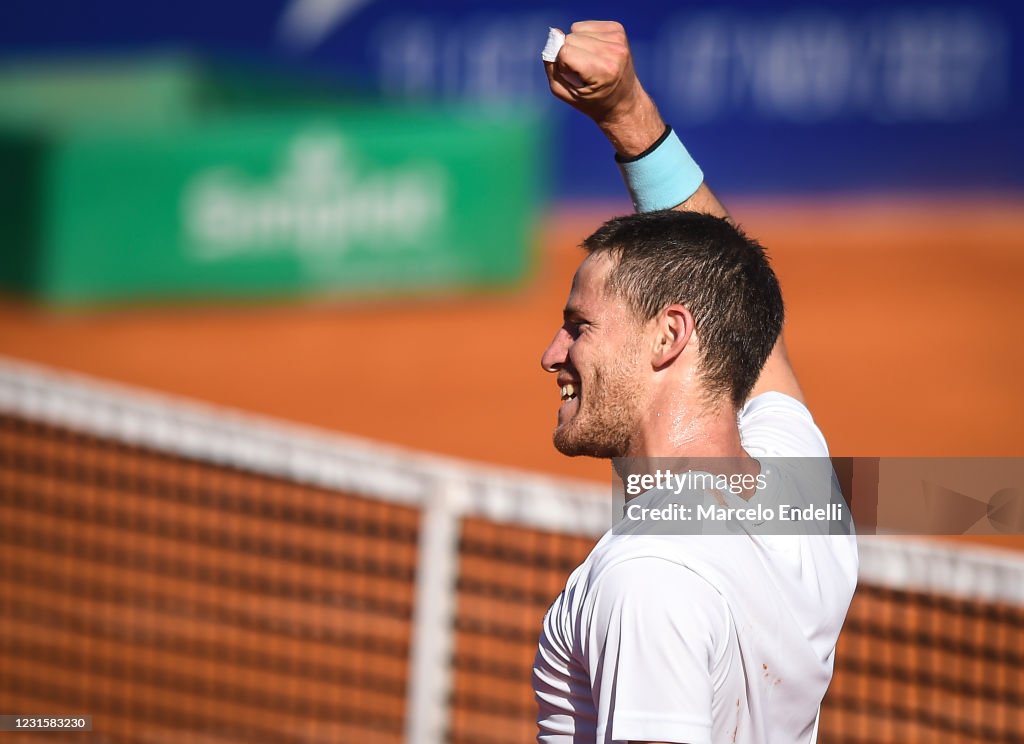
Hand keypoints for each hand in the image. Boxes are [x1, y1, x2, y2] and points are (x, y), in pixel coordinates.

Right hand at [543, 21, 664, 156]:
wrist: (624, 101)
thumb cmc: (593, 101)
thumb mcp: (567, 94)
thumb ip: (552, 68)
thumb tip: (554, 33)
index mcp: (604, 70)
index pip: (565, 52)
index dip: (563, 64)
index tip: (573, 76)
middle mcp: (614, 51)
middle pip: (570, 38)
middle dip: (569, 53)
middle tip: (583, 71)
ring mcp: (618, 39)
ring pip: (576, 30)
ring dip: (577, 45)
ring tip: (590, 62)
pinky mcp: (618, 29)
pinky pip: (585, 25)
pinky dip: (584, 37)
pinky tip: (594, 52)